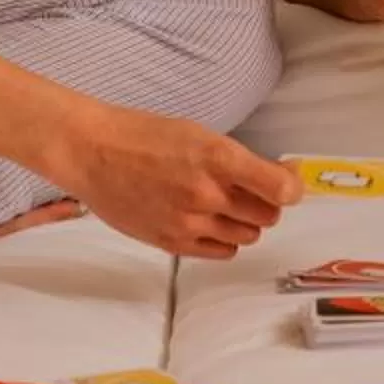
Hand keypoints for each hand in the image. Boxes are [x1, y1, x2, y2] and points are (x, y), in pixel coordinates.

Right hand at [45, 105, 301, 259]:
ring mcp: (190, 223)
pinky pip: (221, 251)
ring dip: (245, 221)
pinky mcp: (172, 243)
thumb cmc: (142, 135)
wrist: (92, 153)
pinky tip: (209, 221)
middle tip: (253, 189)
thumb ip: (236, 159)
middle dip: (267, 202)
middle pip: (268, 215)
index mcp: (218, 158)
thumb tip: (278, 177)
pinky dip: (224, 238)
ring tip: (224, 203)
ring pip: (247, 235)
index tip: (288, 180)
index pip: (280, 189)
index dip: (291, 186)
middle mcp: (208, 194)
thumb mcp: (197, 132)